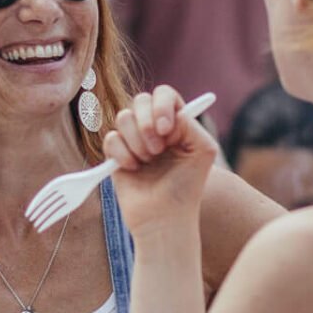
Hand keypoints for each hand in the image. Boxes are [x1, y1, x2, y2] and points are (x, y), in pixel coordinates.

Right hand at [105, 86, 219, 237]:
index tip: (167, 130)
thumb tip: (165, 115)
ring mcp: (134, 140)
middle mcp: (154, 128)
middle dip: (147, 125)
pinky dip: (122, 155)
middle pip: (140, 100)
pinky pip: (110, 139)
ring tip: (147, 162)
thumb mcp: (203, 149)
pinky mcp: (116, 154)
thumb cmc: (187, 187)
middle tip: (158, 150)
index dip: (162, 106)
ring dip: (136, 142)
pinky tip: (134, 170)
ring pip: (122, 118)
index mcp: (176, 122)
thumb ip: (189, 123)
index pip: (164, 94)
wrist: (164, 217)